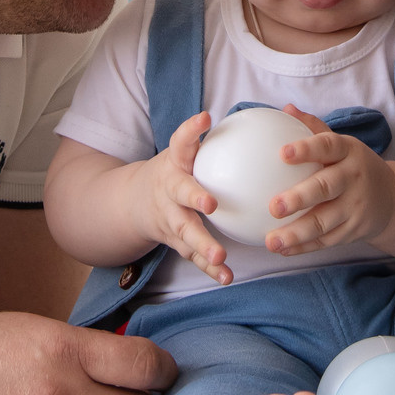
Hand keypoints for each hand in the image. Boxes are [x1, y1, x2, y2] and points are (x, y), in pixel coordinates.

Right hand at [137, 112, 232, 283]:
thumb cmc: (176, 170)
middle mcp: (169, 190)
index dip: (190, 131)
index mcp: (175, 163)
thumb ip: (212, 138)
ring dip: (203, 244)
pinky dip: (209, 268)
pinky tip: (227, 277)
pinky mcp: (175, 240)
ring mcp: (170, 217)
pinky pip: (193, 255)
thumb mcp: (185, 151)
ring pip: (186, 231)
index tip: (204, 119)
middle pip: (180, 194)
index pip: (180, 142)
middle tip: (211, 203)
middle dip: (194, 197)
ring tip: (221, 255)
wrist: (135, 203)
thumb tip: (260, 117)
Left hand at [263, 107, 394, 255]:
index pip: (327, 146)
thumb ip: (313, 128)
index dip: (306, 149)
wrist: (392, 197)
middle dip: (299, 198)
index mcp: (348, 152)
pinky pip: (326, 241)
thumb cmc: (352, 165)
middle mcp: (354, 178)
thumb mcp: (341, 144)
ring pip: (324, 222)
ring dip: (296, 233)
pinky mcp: (354, 230)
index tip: (282, 153)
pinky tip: (282, 249)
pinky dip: (303, 247)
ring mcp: (355, 207)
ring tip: (271, 240)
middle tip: (274, 206)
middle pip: (326, 188)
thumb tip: (285, 108)